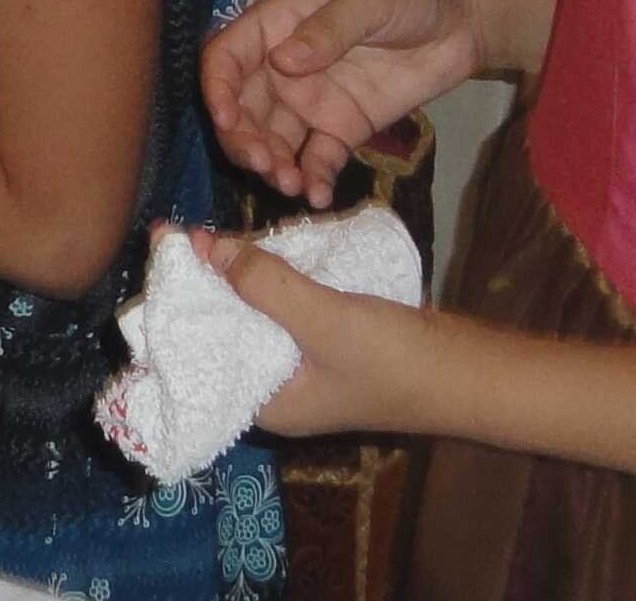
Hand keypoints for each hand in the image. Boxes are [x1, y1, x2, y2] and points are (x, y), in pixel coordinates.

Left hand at [183, 224, 419, 439]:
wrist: (472, 372)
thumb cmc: (395, 362)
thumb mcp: (324, 321)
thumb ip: (267, 285)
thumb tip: (207, 247)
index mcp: (265, 404)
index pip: (200, 354)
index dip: (177, 305)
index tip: (163, 254)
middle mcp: (277, 389)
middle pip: (224, 330)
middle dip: (205, 286)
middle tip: (187, 232)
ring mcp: (304, 367)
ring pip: (255, 315)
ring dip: (238, 279)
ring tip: (216, 235)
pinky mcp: (328, 344)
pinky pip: (285, 309)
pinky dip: (273, 281)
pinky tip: (264, 250)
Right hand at [203, 0, 496, 204]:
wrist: (464, 18)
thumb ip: (327, 30)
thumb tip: (282, 62)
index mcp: (278, 24)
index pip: (228, 56)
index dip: (218, 88)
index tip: (227, 121)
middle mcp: (284, 66)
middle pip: (243, 108)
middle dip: (243, 140)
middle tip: (263, 166)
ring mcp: (312, 100)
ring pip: (274, 139)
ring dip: (272, 164)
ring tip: (290, 185)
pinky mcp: (342, 128)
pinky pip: (317, 158)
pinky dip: (312, 178)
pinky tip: (318, 196)